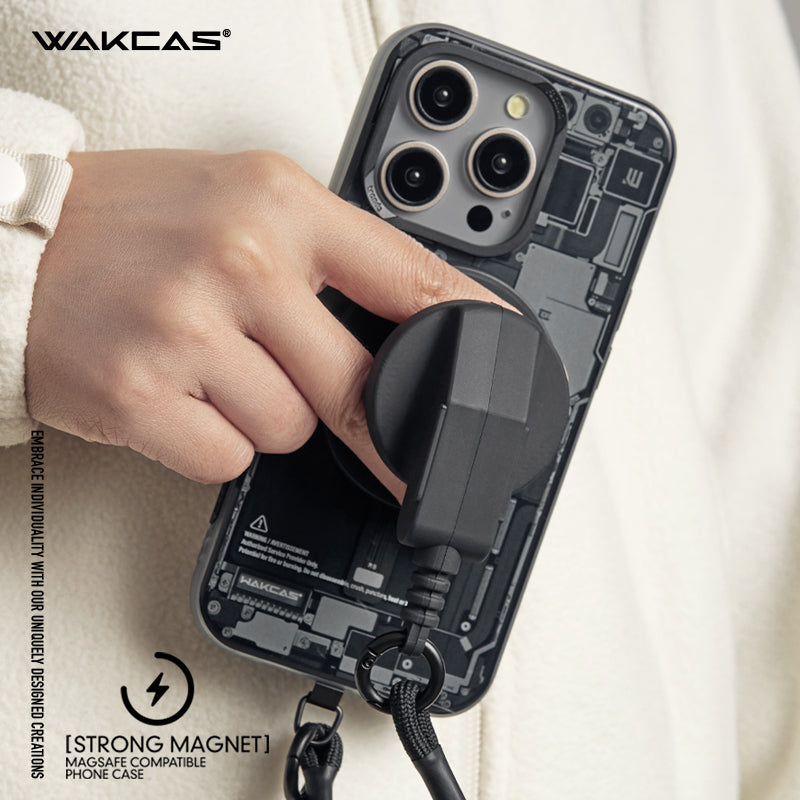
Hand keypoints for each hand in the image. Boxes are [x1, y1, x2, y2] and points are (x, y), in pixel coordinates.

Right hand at [26, 149, 503, 492]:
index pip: (408, 274)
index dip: (468, 325)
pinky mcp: (143, 397)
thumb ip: (328, 255)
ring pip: (293, 430)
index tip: (499, 356)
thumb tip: (407, 315)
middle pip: (360, 384)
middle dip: (360, 408)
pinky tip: (183, 398)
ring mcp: (189, 332)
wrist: (14, 244)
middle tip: (352, 411)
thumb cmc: (130, 224)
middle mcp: (239, 262)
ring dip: (267, 414)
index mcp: (278, 204)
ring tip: (216, 369)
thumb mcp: (243, 202)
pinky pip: (230, 460)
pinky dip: (215, 443)